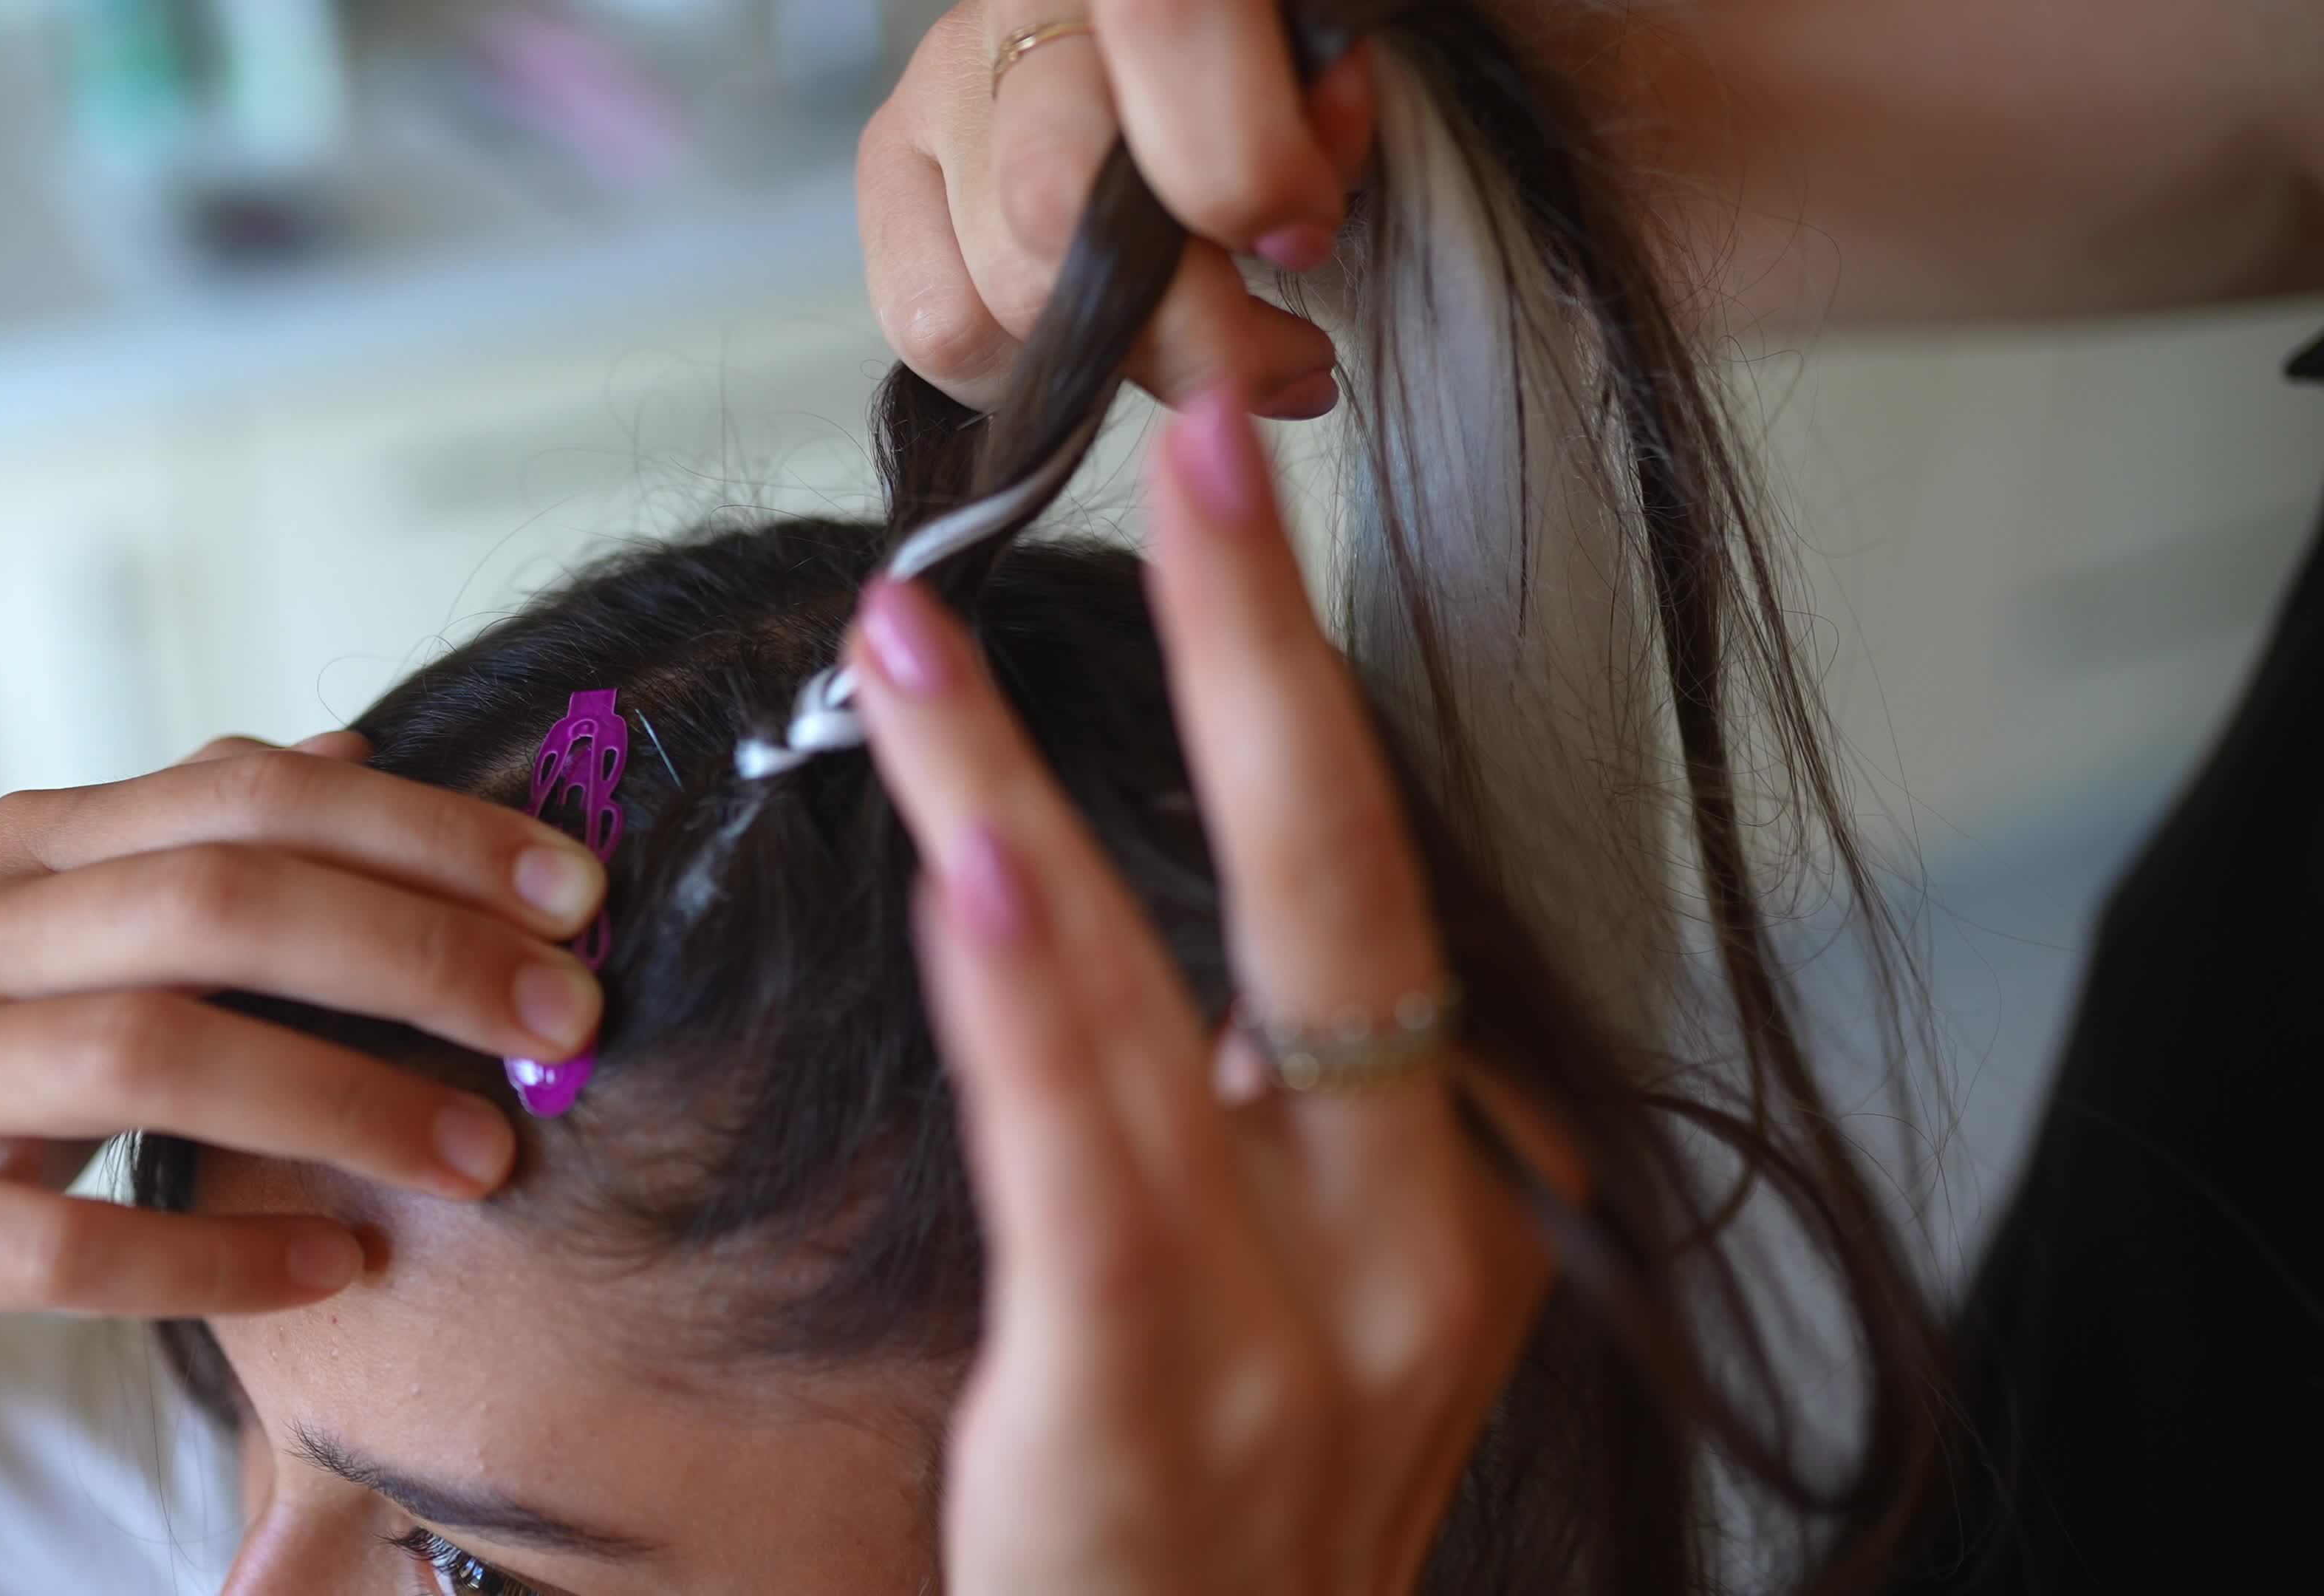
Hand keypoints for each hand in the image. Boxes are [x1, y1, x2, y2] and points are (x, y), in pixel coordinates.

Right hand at [0, 733, 607, 1394]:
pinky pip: (65, 1247)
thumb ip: (218, 846)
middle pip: (213, 904)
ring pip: (143, 1057)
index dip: (426, 836)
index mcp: (31, 847)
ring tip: (485, 1153)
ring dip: (341, 1105)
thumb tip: (367, 747)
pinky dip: (218, 1257)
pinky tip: (342, 1266)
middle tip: (563, 1022)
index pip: (251, 796)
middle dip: (415, 956)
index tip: (575, 898)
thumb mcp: (95, 935)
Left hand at [849, 394, 1580, 1592]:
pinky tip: (972, 857)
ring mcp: (1302, 1329)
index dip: (1302, 689)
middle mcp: (1415, 1244)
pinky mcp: (1154, 1398)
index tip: (1234, 514)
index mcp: (1453, 1205)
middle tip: (1197, 445)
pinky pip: (1088, 1161)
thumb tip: (1199, 973)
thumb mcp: (1311, 1333)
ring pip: (1169, 990)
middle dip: (1267, 646)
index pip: (1375, 898)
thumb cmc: (1223, 1540)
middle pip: (1341, 888)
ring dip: (1029, 786)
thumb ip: (1282, 1154)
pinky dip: (1031, 996)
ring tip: (924, 636)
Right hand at [859, 0, 1376, 414]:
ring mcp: (945, 80)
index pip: (1168, 29)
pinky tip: (1099, 343)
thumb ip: (1335, 111)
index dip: (1244, 166)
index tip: (1303, 240)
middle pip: (1054, 200)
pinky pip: (928, 322)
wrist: (1180, 52)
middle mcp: (1024, 3)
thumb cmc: (1276, 65)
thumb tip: (1294, 225)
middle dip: (1180, 326)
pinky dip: (1021, 370)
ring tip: (1186, 347)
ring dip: (1105, 363)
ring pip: (986, 291)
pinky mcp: (893, 156)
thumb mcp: (1335, 63)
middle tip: (1269, 355)